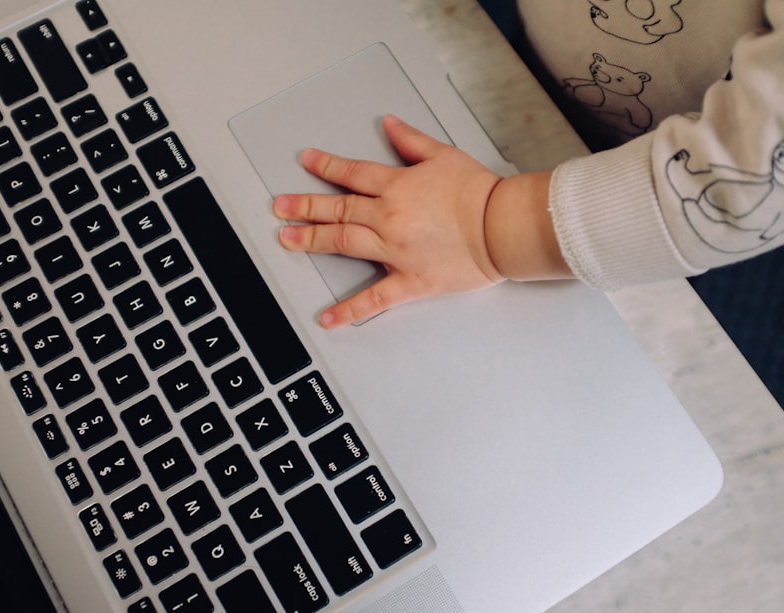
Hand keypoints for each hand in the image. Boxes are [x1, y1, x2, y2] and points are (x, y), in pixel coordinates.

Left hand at [273, 115, 504, 327]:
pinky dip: (349, 309)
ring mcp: (395, 251)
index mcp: (397, 186)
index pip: (352, 174)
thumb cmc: (480, 194)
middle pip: (338, 209)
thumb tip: (389, 125)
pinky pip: (374, 298)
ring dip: (312, 240)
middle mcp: (389, 217)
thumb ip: (411, 142)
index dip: (325, 167)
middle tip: (281, 207)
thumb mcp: (444, 155)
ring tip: (289, 240)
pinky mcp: (409, 281)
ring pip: (343, 243)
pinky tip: (328, 316)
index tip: (307, 162)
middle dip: (304, 207)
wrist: (502, 227)